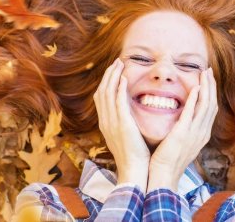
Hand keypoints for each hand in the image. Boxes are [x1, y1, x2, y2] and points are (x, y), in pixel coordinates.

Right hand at [93, 58, 149, 190]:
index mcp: (105, 124)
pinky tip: (124, 78)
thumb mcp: (124, 137)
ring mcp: (112, 122)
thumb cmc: (133, 156)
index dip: (106, 82)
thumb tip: (127, 115)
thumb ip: (123, 124)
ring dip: (113, 76)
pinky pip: (117, 101)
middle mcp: (105, 121)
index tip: (114, 72)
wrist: (133, 170)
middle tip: (116, 62)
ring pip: (107, 93)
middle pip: (101, 91)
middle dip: (108, 75)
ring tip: (120, 64)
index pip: (100, 98)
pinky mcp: (122, 124)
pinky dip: (119, 88)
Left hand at [147, 68, 217, 191]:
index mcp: (201, 134)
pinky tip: (196, 88)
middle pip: (212, 104)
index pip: (210, 109)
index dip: (210, 93)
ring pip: (206, 106)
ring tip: (205, 73)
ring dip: (206, 88)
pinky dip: (196, 99)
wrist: (163, 176)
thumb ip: (183, 129)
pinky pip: (192, 113)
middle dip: (211, 86)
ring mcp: (195, 134)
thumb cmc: (168, 161)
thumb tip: (181, 120)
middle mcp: (202, 133)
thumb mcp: (180, 143)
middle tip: (208, 71)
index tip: (207, 79)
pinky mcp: (183, 134)